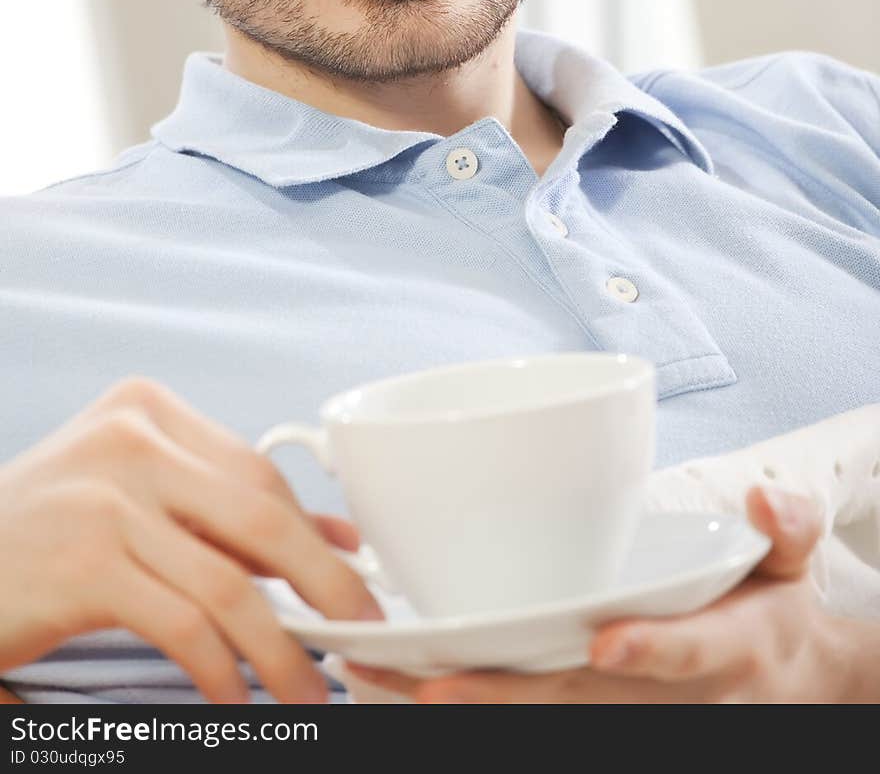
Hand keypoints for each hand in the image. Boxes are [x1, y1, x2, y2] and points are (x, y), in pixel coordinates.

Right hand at [0, 377, 381, 703]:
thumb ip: (227, 512)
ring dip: (279, 651)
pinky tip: (235, 700)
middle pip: (260, 517)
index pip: (257, 473)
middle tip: (357, 636)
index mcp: (148, 409)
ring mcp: (105, 498)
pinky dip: (224, 673)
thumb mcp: (138, 499)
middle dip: (324, 587)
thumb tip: (337, 541)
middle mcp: (131, 438)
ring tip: (303, 691)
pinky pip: (184, 626)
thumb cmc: (47, 533)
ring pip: (229, 582)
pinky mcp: (83, 564)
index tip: (352, 583)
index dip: (313, 535)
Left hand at [348, 485, 842, 703]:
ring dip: (461, 702)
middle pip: (580, 700)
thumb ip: (786, 528)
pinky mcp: (585, 706)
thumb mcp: (792, 566)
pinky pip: (522, 711)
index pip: (686, 651)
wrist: (778, 680)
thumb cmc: (766, 610)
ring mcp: (619, 708)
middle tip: (433, 685)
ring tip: (380, 681)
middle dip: (506, 695)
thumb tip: (764, 502)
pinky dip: (463, 701)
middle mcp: (661, 692)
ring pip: (537, 713)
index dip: (649, 651)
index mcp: (722, 647)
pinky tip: (396, 684)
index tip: (607, 642)